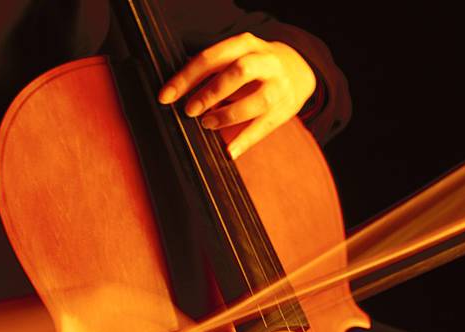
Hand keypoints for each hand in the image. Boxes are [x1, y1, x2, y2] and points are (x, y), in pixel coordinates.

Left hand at [158, 33, 315, 158]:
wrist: (298, 71)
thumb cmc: (253, 69)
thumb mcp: (234, 59)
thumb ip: (210, 72)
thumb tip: (175, 93)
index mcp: (245, 45)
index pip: (212, 58)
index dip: (186, 78)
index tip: (166, 97)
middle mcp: (265, 61)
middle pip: (239, 72)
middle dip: (211, 92)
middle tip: (190, 111)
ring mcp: (278, 85)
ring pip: (257, 100)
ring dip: (228, 115)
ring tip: (208, 124)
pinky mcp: (285, 109)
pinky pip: (264, 127)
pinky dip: (245, 141)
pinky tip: (229, 152)